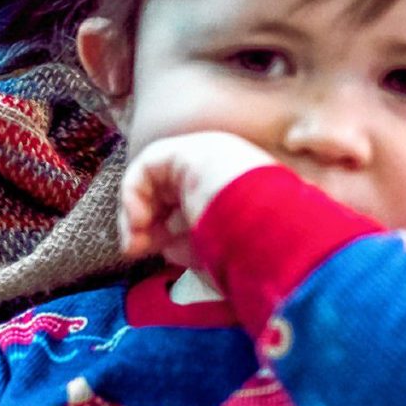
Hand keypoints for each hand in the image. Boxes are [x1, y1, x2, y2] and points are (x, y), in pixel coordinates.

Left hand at [117, 132, 279, 270]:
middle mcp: (217, 170)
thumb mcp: (217, 253)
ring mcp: (204, 155)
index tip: (153, 255)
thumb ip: (191, 246)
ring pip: (153, 179)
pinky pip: (146, 166)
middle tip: (134, 251)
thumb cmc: (254, 254)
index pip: (185, 206)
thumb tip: (166, 248)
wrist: (272, 235)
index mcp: (231, 194)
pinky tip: (139, 222)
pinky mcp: (187, 150)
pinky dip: (133, 194)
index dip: (162, 231)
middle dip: (144, 223)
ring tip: (133, 242)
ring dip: (135, 212)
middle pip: (165, 191)